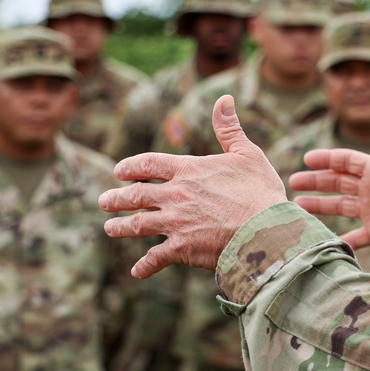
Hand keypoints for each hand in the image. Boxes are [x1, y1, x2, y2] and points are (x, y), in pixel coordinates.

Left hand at [99, 95, 286, 278]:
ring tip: (109, 228)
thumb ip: (229, 128)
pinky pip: (155, 258)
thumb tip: (224, 99)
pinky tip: (137, 271)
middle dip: (116, 198)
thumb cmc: (261, 191)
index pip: (149, 164)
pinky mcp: (181, 249)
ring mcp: (175, 223)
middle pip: (136, 195)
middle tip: (103, 200)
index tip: (119, 171)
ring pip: (138, 224)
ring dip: (121, 227)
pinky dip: (145, 266)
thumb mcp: (247, 153)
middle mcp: (176, 195)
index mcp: (189, 170)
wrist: (266, 230)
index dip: (131, 167)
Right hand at [290, 112, 369, 254]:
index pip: (346, 161)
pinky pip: (354, 236)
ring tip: (297, 205)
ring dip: (319, 205)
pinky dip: (340, 238)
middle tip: (292, 182)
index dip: (327, 159)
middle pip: (337, 182)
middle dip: (315, 181)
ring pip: (340, 207)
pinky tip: (322, 240)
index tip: (307, 159)